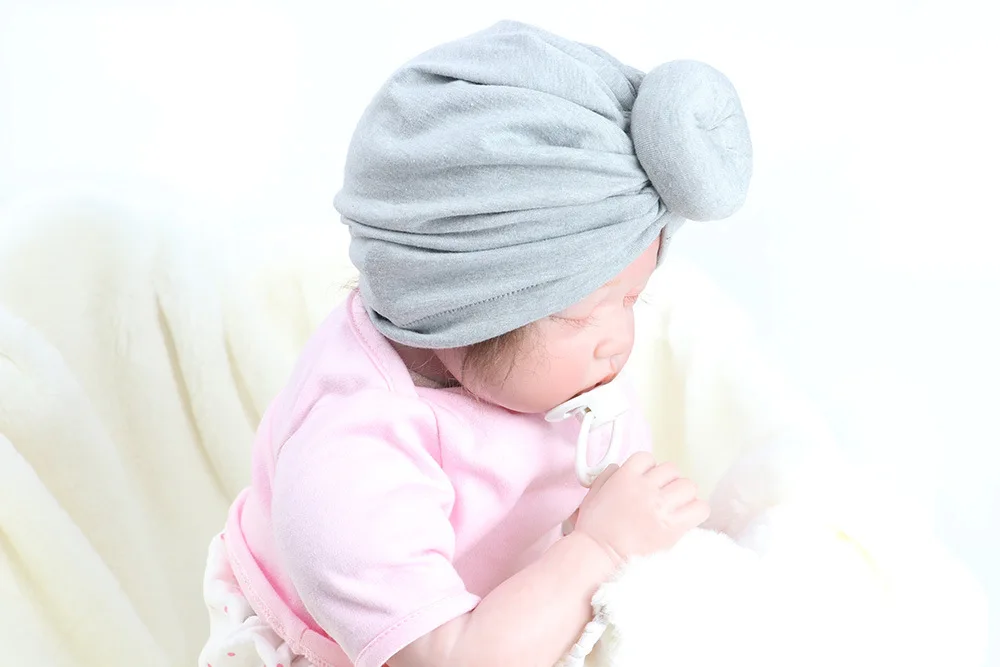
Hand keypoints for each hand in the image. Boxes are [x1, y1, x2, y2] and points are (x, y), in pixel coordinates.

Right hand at [574, 453, 709, 565]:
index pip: (647, 458)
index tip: (647, 480)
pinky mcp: (674, 527)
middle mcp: (646, 488)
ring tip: (676, 505)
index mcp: (625, 478)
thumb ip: (607, 476)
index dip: (648, 469)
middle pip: (671, 470)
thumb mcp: (593, 494)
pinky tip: (687, 516)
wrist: (599, 555)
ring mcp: (661, 507)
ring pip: (688, 486)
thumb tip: (618, 468)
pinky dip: (697, 510)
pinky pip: (700, 509)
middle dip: (668, 480)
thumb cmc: (594, 529)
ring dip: (684, 494)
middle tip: (663, 494)